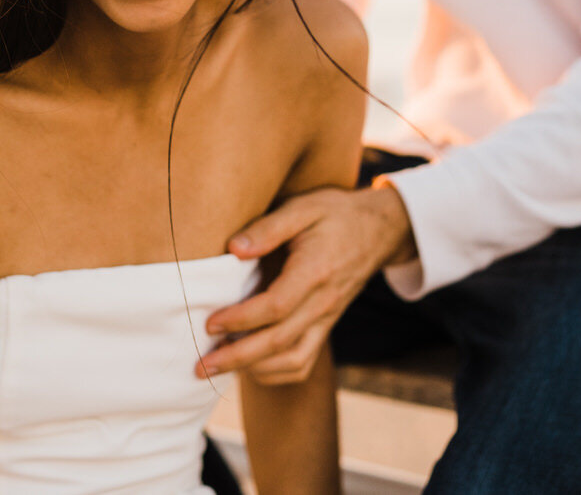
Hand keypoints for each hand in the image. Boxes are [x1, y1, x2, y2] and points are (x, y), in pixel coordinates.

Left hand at [197, 181, 414, 383]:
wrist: (379, 230)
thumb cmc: (335, 214)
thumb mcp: (303, 208)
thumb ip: (267, 228)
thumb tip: (233, 249)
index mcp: (315, 272)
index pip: (276, 307)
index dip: (240, 319)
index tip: (209, 323)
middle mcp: (323, 303)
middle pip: (280, 342)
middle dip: (237, 358)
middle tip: (201, 367)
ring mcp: (327, 318)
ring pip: (293, 359)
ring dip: (254, 370)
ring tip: (218, 368)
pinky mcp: (326, 326)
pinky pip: (304, 361)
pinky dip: (276, 373)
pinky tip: (249, 368)